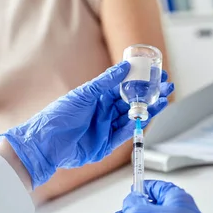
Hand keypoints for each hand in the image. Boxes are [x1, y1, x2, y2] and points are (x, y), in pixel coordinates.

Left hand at [0, 62, 173, 187]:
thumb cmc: (57, 116)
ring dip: (148, 108)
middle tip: (166, 86)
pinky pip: (125, 134)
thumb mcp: (83, 94)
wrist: (45, 143)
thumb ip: (105, 82)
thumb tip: (124, 67)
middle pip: (132, 102)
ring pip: (132, 117)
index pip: (124, 87)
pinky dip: (136, 125)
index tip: (155, 73)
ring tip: (164, 99)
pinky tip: (148, 116)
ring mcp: (106, 128)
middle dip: (150, 94)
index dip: (140, 80)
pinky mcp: (106, 145)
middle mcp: (103, 112)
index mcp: (98, 98)